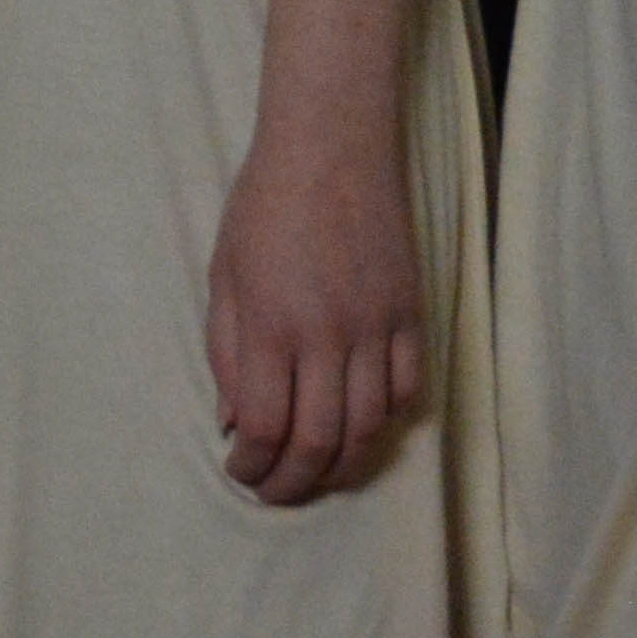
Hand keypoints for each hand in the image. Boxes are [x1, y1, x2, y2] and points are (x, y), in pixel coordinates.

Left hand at [206, 122, 426, 504]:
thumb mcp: (223, 275)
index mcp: (271, 324)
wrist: (332, 146)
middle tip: (275, 491)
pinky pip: (408, 391)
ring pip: (370, 428)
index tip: (240, 471)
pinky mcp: (413, 315)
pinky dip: (386, 421)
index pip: (266, 426)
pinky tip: (361, 426)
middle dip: (294, 482)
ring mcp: (377, 327)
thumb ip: (227, 352)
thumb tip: (234, 421)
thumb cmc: (264, 205)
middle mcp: (328, 334)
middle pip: (320, 442)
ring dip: (341, 465)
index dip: (252, 464)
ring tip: (316, 472)